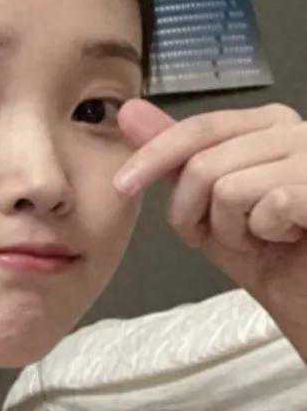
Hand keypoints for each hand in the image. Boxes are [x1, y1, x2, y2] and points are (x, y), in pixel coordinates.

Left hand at [112, 98, 306, 324]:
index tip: (122, 185)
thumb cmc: (269, 257)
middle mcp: (297, 130)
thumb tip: (130, 111)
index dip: (154, 157)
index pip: (198, 128)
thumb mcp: (207, 207)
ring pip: (228, 188)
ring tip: (263, 237)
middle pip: (204, 164)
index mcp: (268, 125)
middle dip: (195, 214)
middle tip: (229, 236)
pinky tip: (288, 238)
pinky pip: (270, 205)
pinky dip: (266, 234)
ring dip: (231, 231)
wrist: (306, 299)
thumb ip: (175, 159)